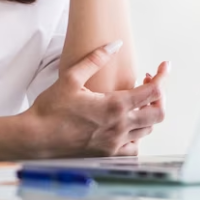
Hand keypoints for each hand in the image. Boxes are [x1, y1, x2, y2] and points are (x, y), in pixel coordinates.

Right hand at [23, 41, 167, 157]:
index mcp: (114, 106)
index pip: (153, 91)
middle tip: (147, 82)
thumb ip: (96, 59)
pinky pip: (135, 147)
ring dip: (148, 112)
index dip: (163, 76)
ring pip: (148, 129)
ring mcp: (115, 144)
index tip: (164, 66)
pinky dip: (138, 135)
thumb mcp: (71, 77)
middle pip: (158, 113)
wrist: (35, 139)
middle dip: (159, 95)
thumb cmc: (51, 109)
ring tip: (135, 100)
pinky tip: (127, 124)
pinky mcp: (108, 155)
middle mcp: (119, 127)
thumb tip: (115, 44)